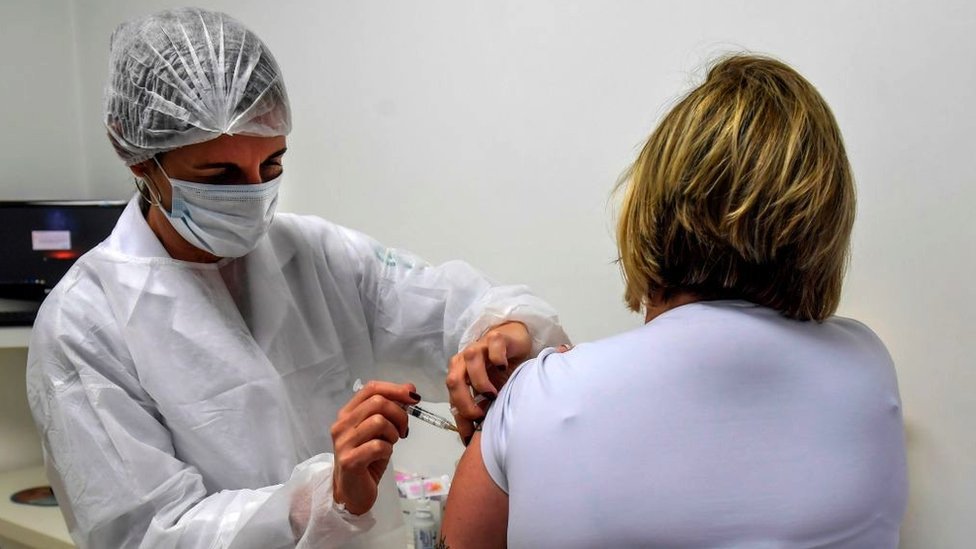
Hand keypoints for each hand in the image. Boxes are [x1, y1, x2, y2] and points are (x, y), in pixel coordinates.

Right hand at [330, 380, 418, 514]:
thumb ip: (390, 410)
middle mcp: (341, 424)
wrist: (352, 492)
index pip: (371, 388)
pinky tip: (384, 455)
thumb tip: (410, 389)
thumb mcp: (380, 431)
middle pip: (377, 402)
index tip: (413, 397)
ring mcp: (343, 443)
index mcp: (347, 413)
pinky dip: (388, 449)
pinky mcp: (349, 461)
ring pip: (378, 421)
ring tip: (391, 444)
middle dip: (399, 414)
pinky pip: (378, 445)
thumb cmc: (367, 459)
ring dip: (393, 433)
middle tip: (403, 430)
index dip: (395, 389)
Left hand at [447, 322, 532, 443]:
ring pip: (470, 360)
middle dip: (464, 402)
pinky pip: (493, 346)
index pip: (452, 399)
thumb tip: (476, 436)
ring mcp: (479, 347)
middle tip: (479, 415)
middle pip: (453, 380)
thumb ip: (481, 408)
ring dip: (479, 381)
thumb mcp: (490, 393)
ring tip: (493, 394)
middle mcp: (464, 361)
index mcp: (459, 375)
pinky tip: (503, 368)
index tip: (469, 438)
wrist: (514, 341)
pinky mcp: (496, 338)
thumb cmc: (500, 370)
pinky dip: (496, 358)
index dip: (459, 419)